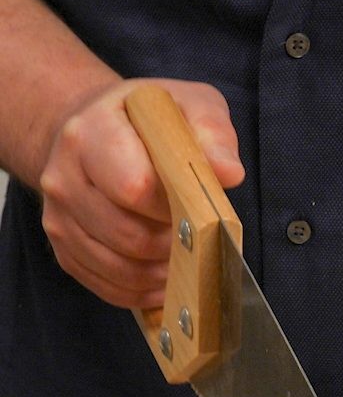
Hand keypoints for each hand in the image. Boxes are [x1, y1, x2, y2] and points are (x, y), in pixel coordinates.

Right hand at [38, 78, 243, 309]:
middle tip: (196, 237)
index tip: (196, 205)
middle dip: (174, 245)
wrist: (92, 130)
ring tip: (184, 254)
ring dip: (163, 273)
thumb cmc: (148, 122)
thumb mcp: (189, 106)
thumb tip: (229, 173)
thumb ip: (212, 135)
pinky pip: (110, 287)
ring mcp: (59, 216)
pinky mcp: (65, 249)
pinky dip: (145, 290)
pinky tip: (165, 275)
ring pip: (121, 269)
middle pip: (129, 237)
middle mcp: (64, 176)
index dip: (176, 207)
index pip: (134, 188)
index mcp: (91, 132)